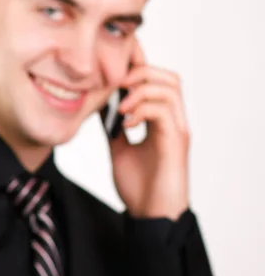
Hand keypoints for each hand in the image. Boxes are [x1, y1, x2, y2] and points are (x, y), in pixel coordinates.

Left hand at [108, 38, 189, 220]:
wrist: (150, 217)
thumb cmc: (138, 186)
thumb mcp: (118, 147)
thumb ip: (113, 125)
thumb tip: (98, 104)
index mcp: (159, 119)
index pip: (154, 81)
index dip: (137, 65)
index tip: (113, 58)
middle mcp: (172, 120)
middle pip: (168, 76)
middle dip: (140, 71)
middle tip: (115, 82)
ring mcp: (177, 129)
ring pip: (170, 87)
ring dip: (141, 88)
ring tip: (120, 104)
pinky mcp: (176, 142)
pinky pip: (164, 111)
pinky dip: (142, 109)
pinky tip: (125, 123)